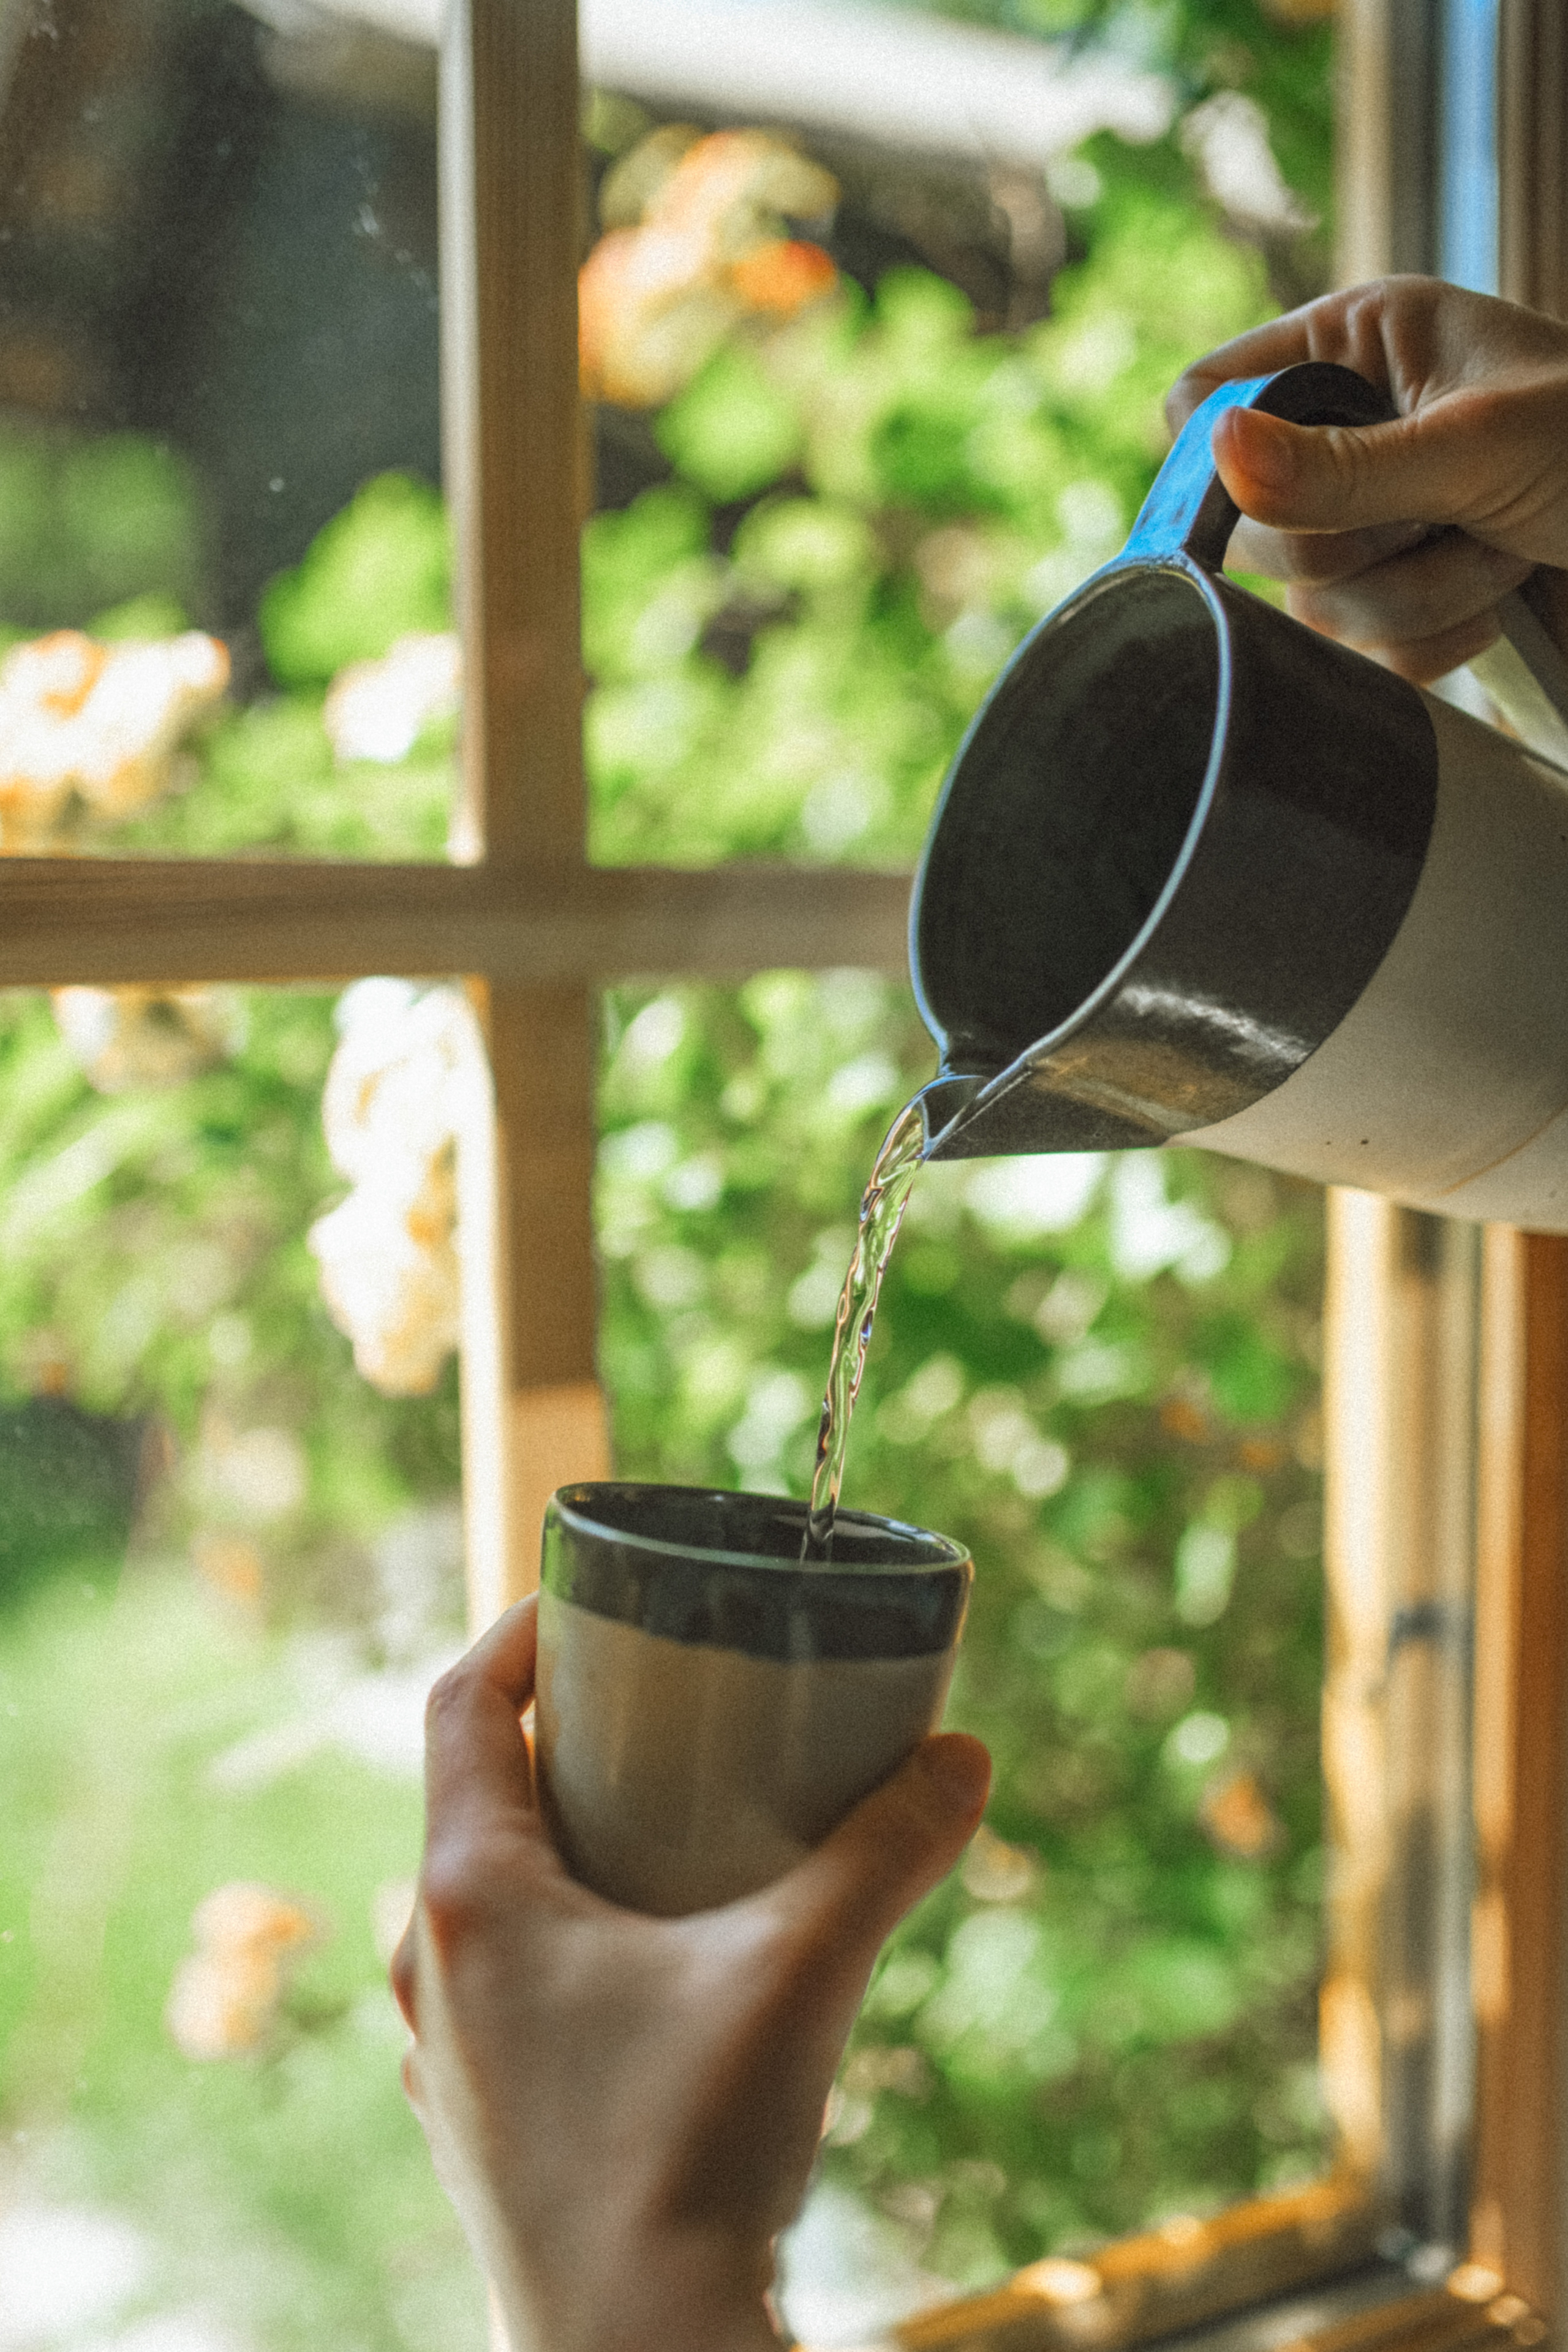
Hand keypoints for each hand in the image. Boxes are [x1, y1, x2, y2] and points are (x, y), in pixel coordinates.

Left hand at [391, 1596, 990, 2351]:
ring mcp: (445, 2053)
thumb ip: (887, 1851)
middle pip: (475, 1795)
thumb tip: (964, 1758)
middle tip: (660, 1701)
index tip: (592, 1598)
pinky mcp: (479, 2120)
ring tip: (666, 1823)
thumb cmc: (689, 2159)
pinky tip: (657, 1961)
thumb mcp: (801, 1971)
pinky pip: (506, 1981)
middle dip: (565, 1734)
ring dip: (564, 1840)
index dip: (521, 1629)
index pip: (461, 1704)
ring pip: (487, 1896)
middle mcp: (433, 1963)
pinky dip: (568, 1933)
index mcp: (471, 1896)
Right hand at [1166, 275, 1567, 680]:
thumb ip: (1345, 464)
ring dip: (1422, 593)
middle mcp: (1348, 431)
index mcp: (1356, 346)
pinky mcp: (1401, 600)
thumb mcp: (1479, 443)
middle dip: (1361, 542)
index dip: (1217, 455)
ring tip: (1505, 546)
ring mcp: (1371, 523)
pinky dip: (1440, 639)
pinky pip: (1366, 655)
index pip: (1204, 399)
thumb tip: (1217, 452)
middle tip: (1449, 511)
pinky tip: (1503, 594)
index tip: (1268, 492)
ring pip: (1315, 606)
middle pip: (1254, 529)